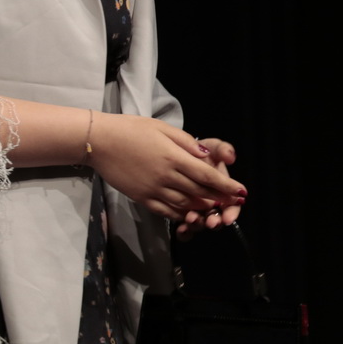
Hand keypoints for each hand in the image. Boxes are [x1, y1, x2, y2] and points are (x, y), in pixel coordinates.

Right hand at [87, 115, 245, 223]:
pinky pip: (165, 211)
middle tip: (235, 203)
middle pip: (199, 193)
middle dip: (220, 199)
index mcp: (174, 158)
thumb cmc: (132, 130)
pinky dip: (181, 214)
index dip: (227, 186)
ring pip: (185, 205)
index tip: (242, 192)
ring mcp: (153, 190)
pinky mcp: (141, 198)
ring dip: (203, 208)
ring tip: (217, 209)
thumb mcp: (163, 129)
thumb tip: (208, 156)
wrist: (100, 142)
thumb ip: (187, 143)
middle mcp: (165, 177)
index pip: (207, 176)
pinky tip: (190, 214)